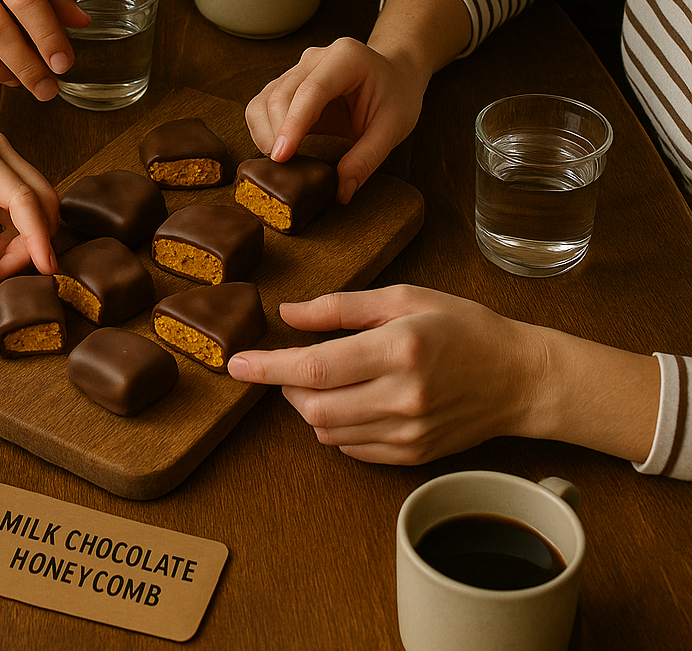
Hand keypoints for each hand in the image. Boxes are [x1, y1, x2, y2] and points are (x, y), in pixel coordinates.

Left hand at [0, 113, 60, 298]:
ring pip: (37, 202)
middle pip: (39, 198)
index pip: (23, 198)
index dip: (36, 237)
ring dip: (25, 238)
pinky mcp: (3, 169)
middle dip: (31, 241)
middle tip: (7, 274)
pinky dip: (17, 232)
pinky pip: (24, 204)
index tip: (46, 269)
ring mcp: (2, 157)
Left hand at [228, 286, 544, 464]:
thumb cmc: (462, 326)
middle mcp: (402, 397)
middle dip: (286, 386)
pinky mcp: (412, 456)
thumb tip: (288, 314)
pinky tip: (349, 401)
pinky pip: (352, 449)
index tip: (235, 365)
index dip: (267, 367)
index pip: (315, 366)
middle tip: (289, 362)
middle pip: (313, 407)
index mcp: (398, 350)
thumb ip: (341, 307)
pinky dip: (336, 427)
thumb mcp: (404, 298)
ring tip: (323, 378)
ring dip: (309, 406)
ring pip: (328, 432)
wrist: (518, 377)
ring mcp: (408, 433)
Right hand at [245, 37, 425, 201]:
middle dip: (276, 134)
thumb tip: (341, 191)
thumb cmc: (397, 96)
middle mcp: (315, 58)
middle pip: (279, 95)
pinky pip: (263, 105)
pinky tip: (282, 149)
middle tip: (286, 171)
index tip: (281, 157)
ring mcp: (298, 68)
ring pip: (264, 100)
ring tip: (284, 161)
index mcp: (345, 59)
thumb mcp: (393, 127)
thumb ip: (367, 158)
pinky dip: (264, 130)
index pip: (310, 91)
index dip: (292, 124)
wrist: (394, 74)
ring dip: (265, 133)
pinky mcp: (288, 83)